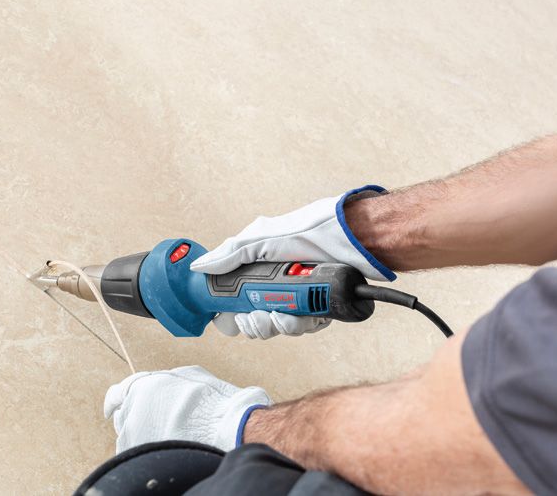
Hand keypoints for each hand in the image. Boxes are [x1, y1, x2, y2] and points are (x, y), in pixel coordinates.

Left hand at [104, 366, 269, 452]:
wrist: (222, 426)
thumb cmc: (210, 399)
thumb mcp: (187, 374)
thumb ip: (165, 379)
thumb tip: (160, 383)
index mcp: (142, 386)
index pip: (117, 394)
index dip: (114, 402)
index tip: (111, 408)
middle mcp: (133, 410)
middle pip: (125, 416)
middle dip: (135, 417)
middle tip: (156, 420)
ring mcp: (136, 435)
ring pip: (130, 436)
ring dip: (142, 434)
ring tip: (168, 433)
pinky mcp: (142, 455)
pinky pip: (138, 453)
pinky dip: (148, 451)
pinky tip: (167, 446)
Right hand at [191, 185, 395, 338]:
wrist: (356, 237)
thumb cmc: (312, 229)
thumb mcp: (263, 238)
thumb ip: (232, 254)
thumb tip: (200, 268)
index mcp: (262, 267)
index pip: (238, 299)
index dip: (232, 314)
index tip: (228, 321)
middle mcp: (280, 283)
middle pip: (258, 318)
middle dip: (255, 324)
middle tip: (256, 319)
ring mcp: (302, 295)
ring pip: (282, 326)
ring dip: (279, 326)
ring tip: (282, 316)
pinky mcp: (323, 305)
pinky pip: (307, 325)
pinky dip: (303, 324)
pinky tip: (305, 316)